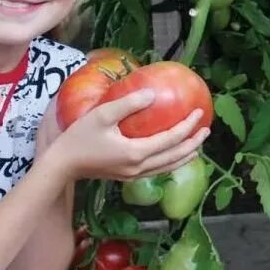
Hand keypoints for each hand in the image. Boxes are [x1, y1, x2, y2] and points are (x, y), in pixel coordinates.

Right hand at [52, 89, 209, 181]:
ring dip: (185, 155)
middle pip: (175, 156)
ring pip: (168, 167)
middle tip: (206, 129)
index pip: (171, 139)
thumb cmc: (79, 137)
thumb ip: (129, 103)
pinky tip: (173, 154)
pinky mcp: (127, 176)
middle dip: (193, 143)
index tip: (199, 112)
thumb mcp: (103, 115)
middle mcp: (139, 167)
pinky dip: (171, 161)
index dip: (187, 126)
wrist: (62, 165)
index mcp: (136, 153)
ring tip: (198, 144)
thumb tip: (152, 94)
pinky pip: (158, 170)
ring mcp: (133, 175)